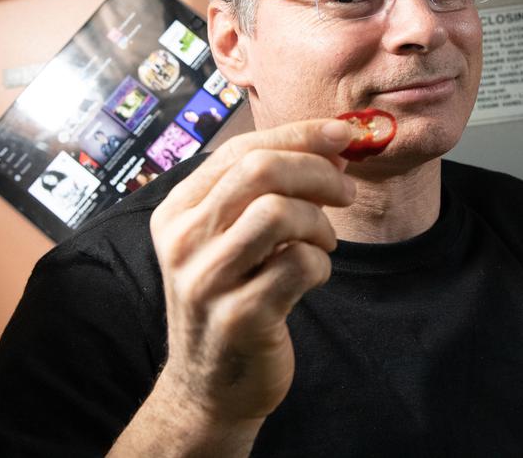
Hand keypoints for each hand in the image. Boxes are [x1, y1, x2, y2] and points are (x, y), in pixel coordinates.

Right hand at [149, 119, 355, 426]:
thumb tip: (332, 143)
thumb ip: (267, 189)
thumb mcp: (231, 236)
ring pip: (278, 211)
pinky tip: (313, 277)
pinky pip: (299, 264)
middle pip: (259, 170)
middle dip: (317, 171)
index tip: (344, 134)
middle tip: (345, 192)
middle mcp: (183, 240)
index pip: (241, 148)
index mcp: (178, 210)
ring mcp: (206, 280)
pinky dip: (321, 264)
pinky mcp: (238, 317)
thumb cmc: (232, 297)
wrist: (209, 388)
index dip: (300, 135)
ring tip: (322, 242)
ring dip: (319, 222)